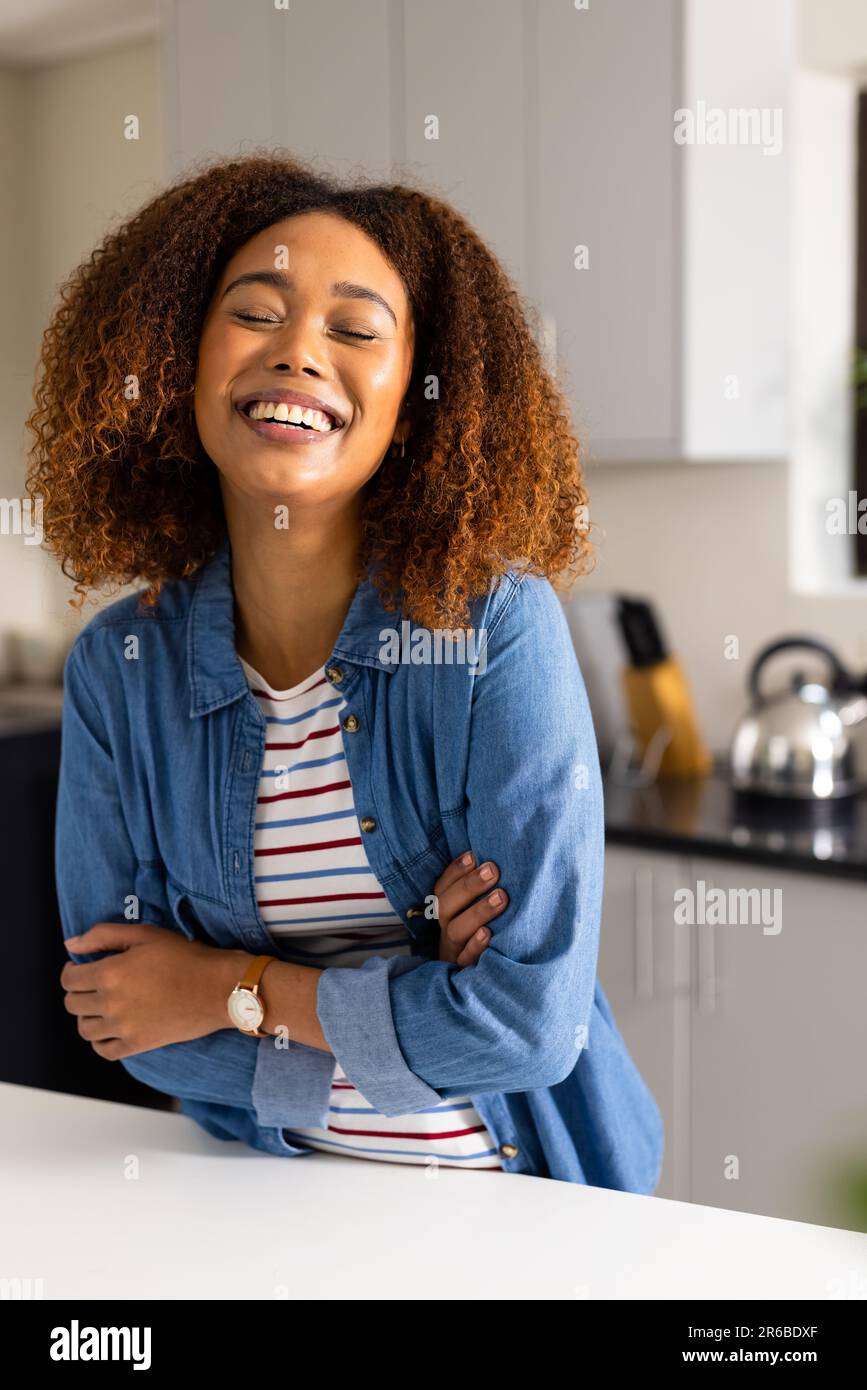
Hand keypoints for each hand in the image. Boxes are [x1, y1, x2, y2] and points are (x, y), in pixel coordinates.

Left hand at [61, 922, 249, 1060]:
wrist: (218, 988)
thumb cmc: (185, 956)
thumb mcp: (144, 934)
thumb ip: (102, 936)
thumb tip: (71, 945)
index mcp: (109, 973)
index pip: (69, 979)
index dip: (73, 970)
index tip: (83, 967)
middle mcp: (110, 1003)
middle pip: (73, 1004)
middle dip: (79, 991)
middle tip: (96, 983)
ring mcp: (123, 1027)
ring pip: (85, 1029)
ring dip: (88, 1016)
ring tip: (103, 1005)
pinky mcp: (138, 1044)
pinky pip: (104, 1050)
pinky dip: (101, 1041)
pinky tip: (111, 1028)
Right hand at [434, 851, 508, 966]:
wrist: (483, 987)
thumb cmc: (486, 935)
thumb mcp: (478, 912)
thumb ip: (483, 890)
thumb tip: (497, 860)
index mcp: (447, 913)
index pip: (442, 888)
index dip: (455, 871)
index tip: (474, 855)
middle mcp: (446, 930)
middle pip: (446, 907)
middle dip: (469, 886)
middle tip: (493, 870)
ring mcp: (454, 952)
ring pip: (456, 931)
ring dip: (478, 912)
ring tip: (501, 897)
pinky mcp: (465, 972)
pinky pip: (466, 960)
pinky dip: (476, 946)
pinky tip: (489, 933)